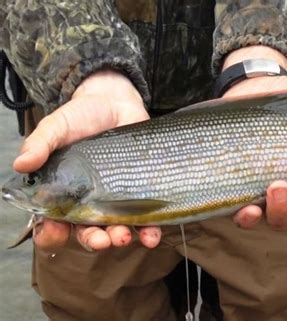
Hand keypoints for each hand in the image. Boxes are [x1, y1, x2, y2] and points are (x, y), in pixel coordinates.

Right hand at [15, 70, 161, 251]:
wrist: (117, 104)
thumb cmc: (82, 117)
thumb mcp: (57, 126)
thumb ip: (40, 143)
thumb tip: (21, 163)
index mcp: (63, 192)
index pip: (53, 222)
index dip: (52, 233)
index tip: (55, 232)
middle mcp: (90, 201)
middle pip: (87, 231)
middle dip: (93, 240)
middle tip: (100, 240)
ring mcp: (116, 199)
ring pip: (116, 229)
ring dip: (120, 238)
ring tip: (123, 237)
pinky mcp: (141, 193)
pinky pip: (146, 218)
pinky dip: (149, 231)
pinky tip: (152, 236)